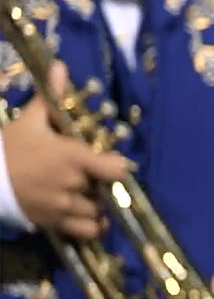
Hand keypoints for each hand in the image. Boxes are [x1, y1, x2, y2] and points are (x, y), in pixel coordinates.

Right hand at [2, 61, 132, 238]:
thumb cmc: (7, 147)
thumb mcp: (29, 120)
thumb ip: (50, 97)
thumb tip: (60, 66)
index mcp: (73, 158)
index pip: (117, 170)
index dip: (117, 166)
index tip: (110, 162)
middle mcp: (73, 185)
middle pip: (107, 190)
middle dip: (103, 186)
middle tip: (94, 179)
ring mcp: (63, 207)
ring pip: (99, 213)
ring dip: (99, 206)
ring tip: (89, 197)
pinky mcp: (53, 224)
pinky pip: (87, 232)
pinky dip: (92, 227)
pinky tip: (88, 217)